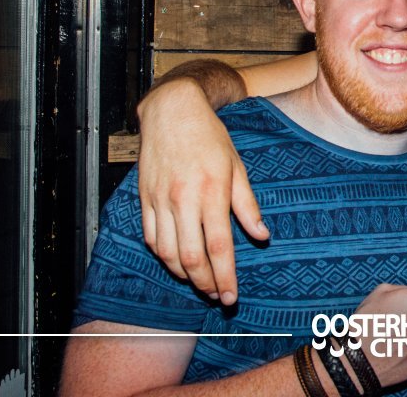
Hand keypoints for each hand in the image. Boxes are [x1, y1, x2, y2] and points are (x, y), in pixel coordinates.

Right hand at [137, 78, 266, 304]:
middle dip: (205, 284)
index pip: (219, 247)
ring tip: (200, 283)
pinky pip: (151, 237)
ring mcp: (160, 200)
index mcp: (211, 191)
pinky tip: (176, 262)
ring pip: (168, 253)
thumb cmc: (209, 137)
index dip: (225, 276)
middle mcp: (183, 199)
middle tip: (217, 296)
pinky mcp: (144, 198)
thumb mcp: (236, 166)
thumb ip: (247, 205)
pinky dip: (163, 256)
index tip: (231, 296)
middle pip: (192, 257)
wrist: (172, 110)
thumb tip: (262, 236)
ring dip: (184, 275)